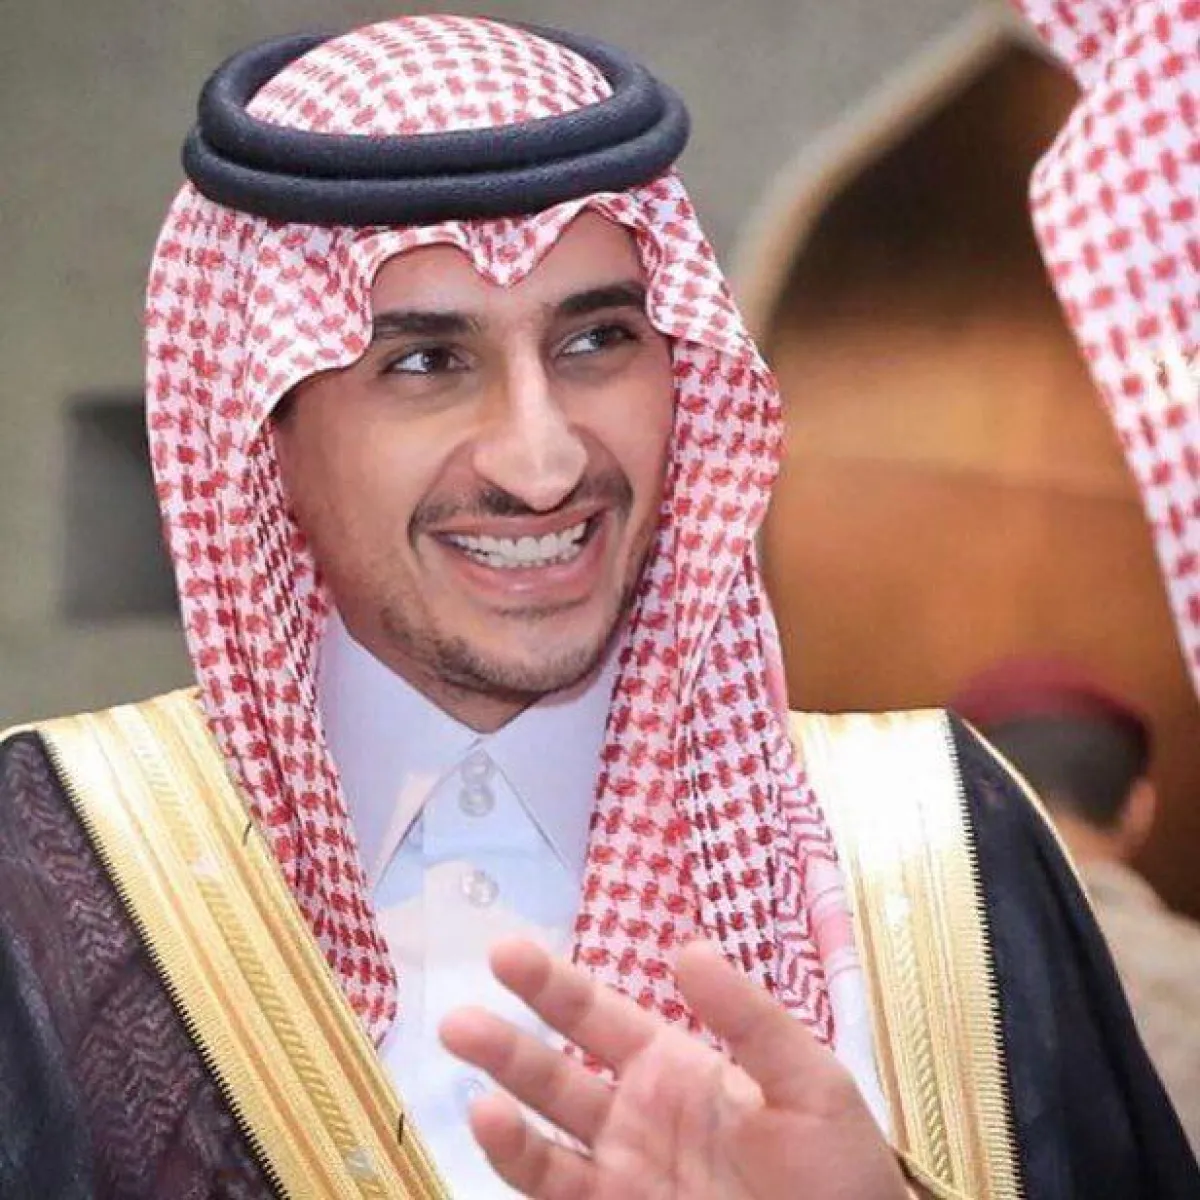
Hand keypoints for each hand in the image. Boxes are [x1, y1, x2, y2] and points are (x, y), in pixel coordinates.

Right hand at [439, 938, 908, 1199]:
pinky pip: (555, 1188)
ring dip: (503, 1097)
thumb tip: (685, 948)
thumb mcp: (807, 1080)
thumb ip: (748, 1017)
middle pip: (555, 1069)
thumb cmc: (838, 1169)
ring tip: (469, 1075)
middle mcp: (633, 1114)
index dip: (550, 984)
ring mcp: (621, 1173)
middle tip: (458, 1019)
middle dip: (507, 1042)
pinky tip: (494, 1125)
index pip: (597, 1015)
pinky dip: (519, 1158)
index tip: (505, 953)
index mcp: (673, 1066)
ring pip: (545, 1128)